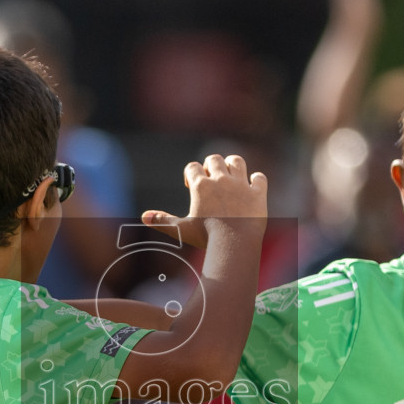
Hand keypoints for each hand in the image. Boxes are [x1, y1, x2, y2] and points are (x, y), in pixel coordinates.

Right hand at [140, 154, 267, 248]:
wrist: (234, 244)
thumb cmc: (206, 237)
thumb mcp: (182, 229)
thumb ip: (163, 221)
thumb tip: (144, 217)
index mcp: (201, 186)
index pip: (193, 168)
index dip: (191, 175)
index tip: (192, 188)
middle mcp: (221, 180)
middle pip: (214, 159)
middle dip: (211, 166)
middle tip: (211, 180)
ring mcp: (241, 185)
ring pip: (237, 161)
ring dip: (233, 165)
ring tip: (230, 176)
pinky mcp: (258, 193)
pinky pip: (260, 178)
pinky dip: (256, 180)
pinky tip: (253, 186)